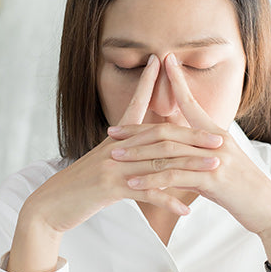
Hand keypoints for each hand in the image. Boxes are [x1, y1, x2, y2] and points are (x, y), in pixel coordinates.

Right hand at [20, 54, 224, 234]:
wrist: (50, 205)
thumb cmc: (79, 186)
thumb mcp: (101, 163)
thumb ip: (122, 152)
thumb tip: (141, 146)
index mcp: (114, 140)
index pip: (134, 105)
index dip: (147, 83)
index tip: (162, 62)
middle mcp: (115, 148)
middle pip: (160, 136)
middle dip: (192, 136)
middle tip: (220, 137)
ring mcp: (113, 166)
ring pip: (159, 163)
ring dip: (190, 167)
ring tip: (213, 169)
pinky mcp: (110, 188)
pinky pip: (145, 192)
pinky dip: (167, 200)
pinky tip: (186, 208)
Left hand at [108, 53, 270, 261]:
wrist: (268, 208)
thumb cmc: (243, 189)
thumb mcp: (221, 166)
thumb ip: (200, 156)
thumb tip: (181, 155)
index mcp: (216, 134)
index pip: (192, 102)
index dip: (177, 81)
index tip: (163, 63)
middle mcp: (214, 141)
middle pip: (168, 129)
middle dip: (137, 130)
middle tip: (112, 132)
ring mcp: (213, 160)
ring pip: (167, 152)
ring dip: (138, 155)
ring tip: (115, 158)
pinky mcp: (212, 180)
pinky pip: (174, 177)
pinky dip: (151, 180)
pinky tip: (133, 184)